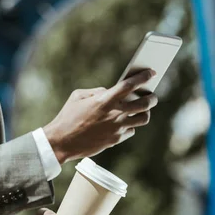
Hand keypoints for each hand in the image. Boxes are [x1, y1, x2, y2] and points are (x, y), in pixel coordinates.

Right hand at [43, 69, 157, 163]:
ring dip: (145, 112)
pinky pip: (131, 130)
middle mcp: (115, 114)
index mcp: (105, 100)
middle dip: (152, 98)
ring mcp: (117, 128)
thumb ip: (97, 91)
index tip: (151, 73)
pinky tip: (123, 122)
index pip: (130, 85)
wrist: (62, 142)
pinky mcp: (116, 139)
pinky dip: (130, 125)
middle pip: (145, 104)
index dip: (143, 77)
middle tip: (151, 95)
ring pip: (143, 119)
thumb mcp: (78, 96)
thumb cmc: (68, 116)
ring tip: (141, 109)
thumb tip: (109, 91)